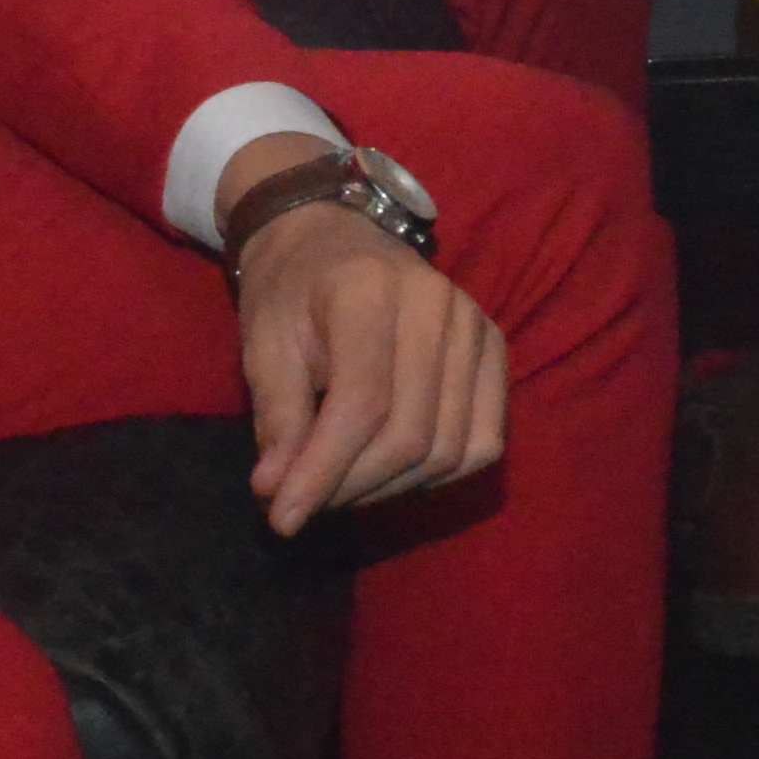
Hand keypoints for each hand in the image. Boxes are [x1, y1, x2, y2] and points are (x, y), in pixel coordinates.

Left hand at [228, 187, 508, 526]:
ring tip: (341, 485)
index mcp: (370, 290)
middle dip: (351, 488)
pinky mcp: (495, 350)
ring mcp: (476, 326)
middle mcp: (439, 305)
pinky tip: (392, 470)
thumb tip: (278, 493)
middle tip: (304, 501)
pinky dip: (438, 475)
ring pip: (449, 449)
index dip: (323, 472)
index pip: (362, 403)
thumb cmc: (291, 291)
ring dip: (390, 489)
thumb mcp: (263, 345)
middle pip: (410, 434)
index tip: (282, 520)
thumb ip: (277, 418)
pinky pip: (483, 443)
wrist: (331, 238)